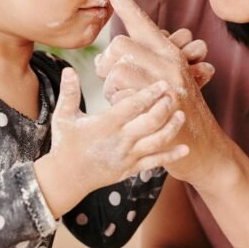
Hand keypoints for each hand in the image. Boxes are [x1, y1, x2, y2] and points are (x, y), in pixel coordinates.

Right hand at [34, 68, 188, 215]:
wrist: (67, 178)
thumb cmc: (65, 145)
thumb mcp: (63, 117)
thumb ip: (69, 92)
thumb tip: (68, 69)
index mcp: (106, 124)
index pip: (133, 105)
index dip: (150, 93)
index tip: (163, 83)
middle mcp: (121, 140)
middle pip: (151, 121)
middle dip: (165, 107)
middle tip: (174, 95)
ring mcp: (128, 156)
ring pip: (157, 141)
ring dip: (172, 127)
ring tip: (182, 115)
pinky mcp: (131, 169)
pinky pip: (155, 162)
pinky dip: (172, 155)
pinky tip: (185, 149)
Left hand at [96, 0, 229, 186]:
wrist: (206, 149)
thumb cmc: (178, 113)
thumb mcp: (169, 80)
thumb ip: (146, 61)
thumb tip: (115, 51)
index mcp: (168, 51)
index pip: (138, 17)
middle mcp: (170, 60)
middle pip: (119, 44)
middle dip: (108, 64)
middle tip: (116, 83)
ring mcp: (168, 82)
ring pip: (117, 69)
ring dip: (112, 89)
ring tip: (128, 101)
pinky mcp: (162, 103)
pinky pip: (121, 94)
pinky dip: (119, 105)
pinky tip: (134, 114)